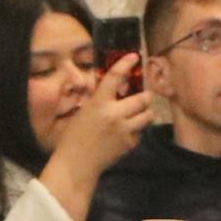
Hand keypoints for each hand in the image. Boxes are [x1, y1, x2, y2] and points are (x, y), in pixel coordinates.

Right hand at [39, 54, 153, 220]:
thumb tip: (112, 89)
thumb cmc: (73, 137)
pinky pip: (140, 132)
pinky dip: (137, 130)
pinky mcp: (129, 144)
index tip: (135, 56)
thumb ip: (99, 100)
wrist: (77, 164)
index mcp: (99, 103)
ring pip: (147, 116)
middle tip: (145, 95)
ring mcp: (124, 129)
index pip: (115, 77)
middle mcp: (114, 114)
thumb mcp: (83, 112)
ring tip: (141, 113)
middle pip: (142, 98)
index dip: (126, 64)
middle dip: (146, 96)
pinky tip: (127, 133)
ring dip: (146, 112)